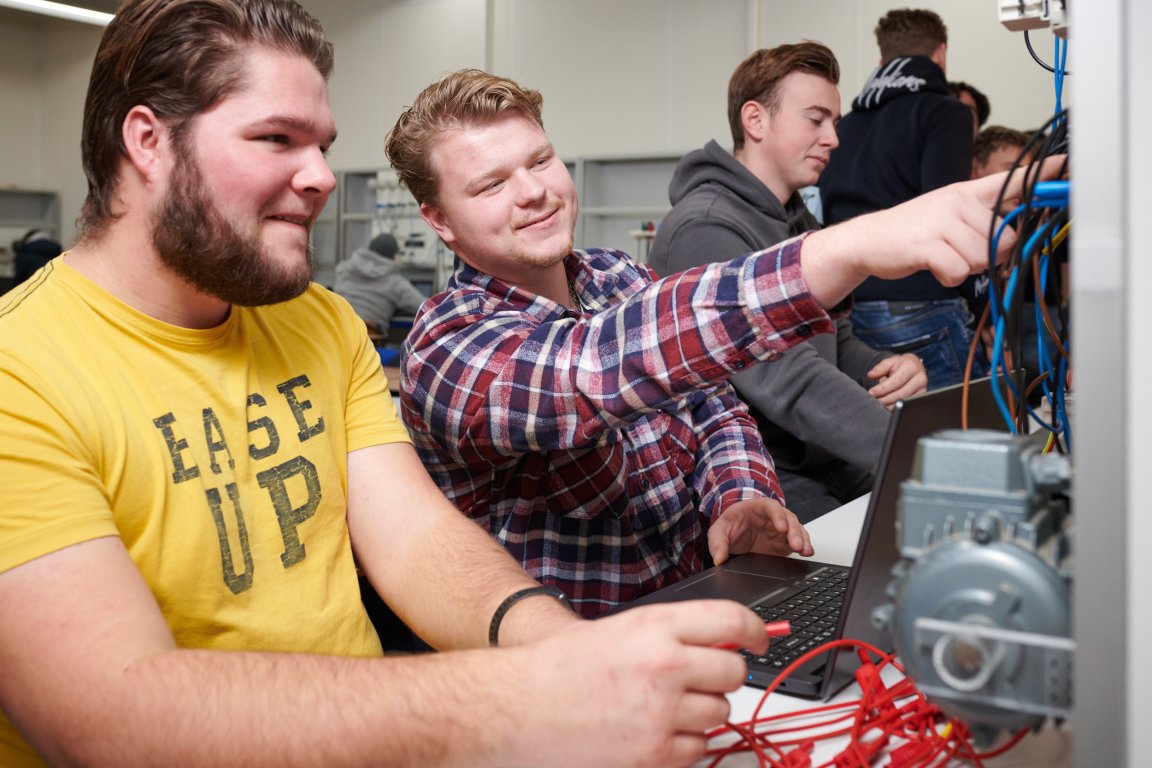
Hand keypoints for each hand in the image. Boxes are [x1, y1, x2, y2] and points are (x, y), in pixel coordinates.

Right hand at [509, 600, 767, 767]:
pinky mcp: (654, 754)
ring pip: (719, 713)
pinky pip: (698, 750)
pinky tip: (653, 734)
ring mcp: (661, 712)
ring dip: (701, 713)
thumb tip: (721, 643)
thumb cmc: (555, 670)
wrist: (513, 708)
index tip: (760, 639)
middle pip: (734, 672)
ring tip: (661, 709)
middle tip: (699, 681)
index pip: (732, 620)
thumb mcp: (616, 630)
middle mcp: (664, 665)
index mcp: (654, 626)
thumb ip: (669, 634)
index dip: (755, 630)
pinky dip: (684, 746)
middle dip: (722, 677)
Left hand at [707, 496, 813, 565]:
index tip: (781, 527)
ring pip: (797, 530)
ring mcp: (782, 529)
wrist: (735, 533)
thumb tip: (719, 559)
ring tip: (804, 551)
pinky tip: (808, 553)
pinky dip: (804, 547)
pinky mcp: (785, 541)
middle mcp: (773, 516)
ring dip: (802, 540)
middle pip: (788, 518)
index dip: (778, 516)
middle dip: (794, 531)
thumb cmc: (730, 525)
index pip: (771, 507)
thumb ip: (717, 544)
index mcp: (757, 507)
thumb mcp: (718, 532)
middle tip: (796, 544)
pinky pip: (798, 542)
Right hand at [800, 155, 1068, 307]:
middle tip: (959, 251)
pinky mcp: (927, 244)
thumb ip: (982, 222)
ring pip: (983, 257)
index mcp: (966, 192)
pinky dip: (949, 276)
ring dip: (965, 267)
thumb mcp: (949, 216)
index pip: (1010, 180)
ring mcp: (941, 221)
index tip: (1065, 165)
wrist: (869, 240)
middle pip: (1003, 238)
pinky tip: (933, 267)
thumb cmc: (914, 233)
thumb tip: (1011, 243)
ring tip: (942, 257)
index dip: (1041, 174)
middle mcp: (957, 201)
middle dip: (987, 255)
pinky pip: (959, 270)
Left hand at [866, 353, 926, 406]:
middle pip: (900, 394)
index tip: (871, 392)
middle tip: (873, 400)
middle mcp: (920, 379)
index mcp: (912, 367)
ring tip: (878, 403)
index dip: (882, 389)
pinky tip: (886, 405)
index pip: (896, 381)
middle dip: (884, 399)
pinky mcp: (921, 398)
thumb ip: (880, 368)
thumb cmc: (900, 365)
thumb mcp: (889, 362)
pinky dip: (895, 407)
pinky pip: (907, 406)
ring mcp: (922, 390)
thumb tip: (870, 375)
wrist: (914, 367)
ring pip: (903, 402)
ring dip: (888, 404)